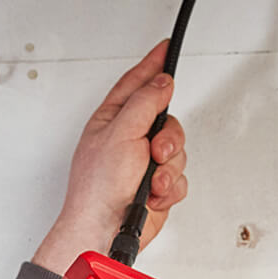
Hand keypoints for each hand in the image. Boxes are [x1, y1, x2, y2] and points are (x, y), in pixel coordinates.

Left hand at [32, 41, 188, 274]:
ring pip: (177, 152)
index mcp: (113, 120)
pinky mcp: (156, 187)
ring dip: (168, 170)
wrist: (103, 230)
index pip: (137, 83)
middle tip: (157, 152)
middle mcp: (128, 139)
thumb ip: (145, 104)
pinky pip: (179, 179)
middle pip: (167, 121)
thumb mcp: (121, 134)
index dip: (152, 65)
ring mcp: (142, 164)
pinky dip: (170, 189)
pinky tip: (153, 196)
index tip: (165, 48)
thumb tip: (161, 82)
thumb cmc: (98, 188)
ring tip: (151, 182)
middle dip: (169, 140)